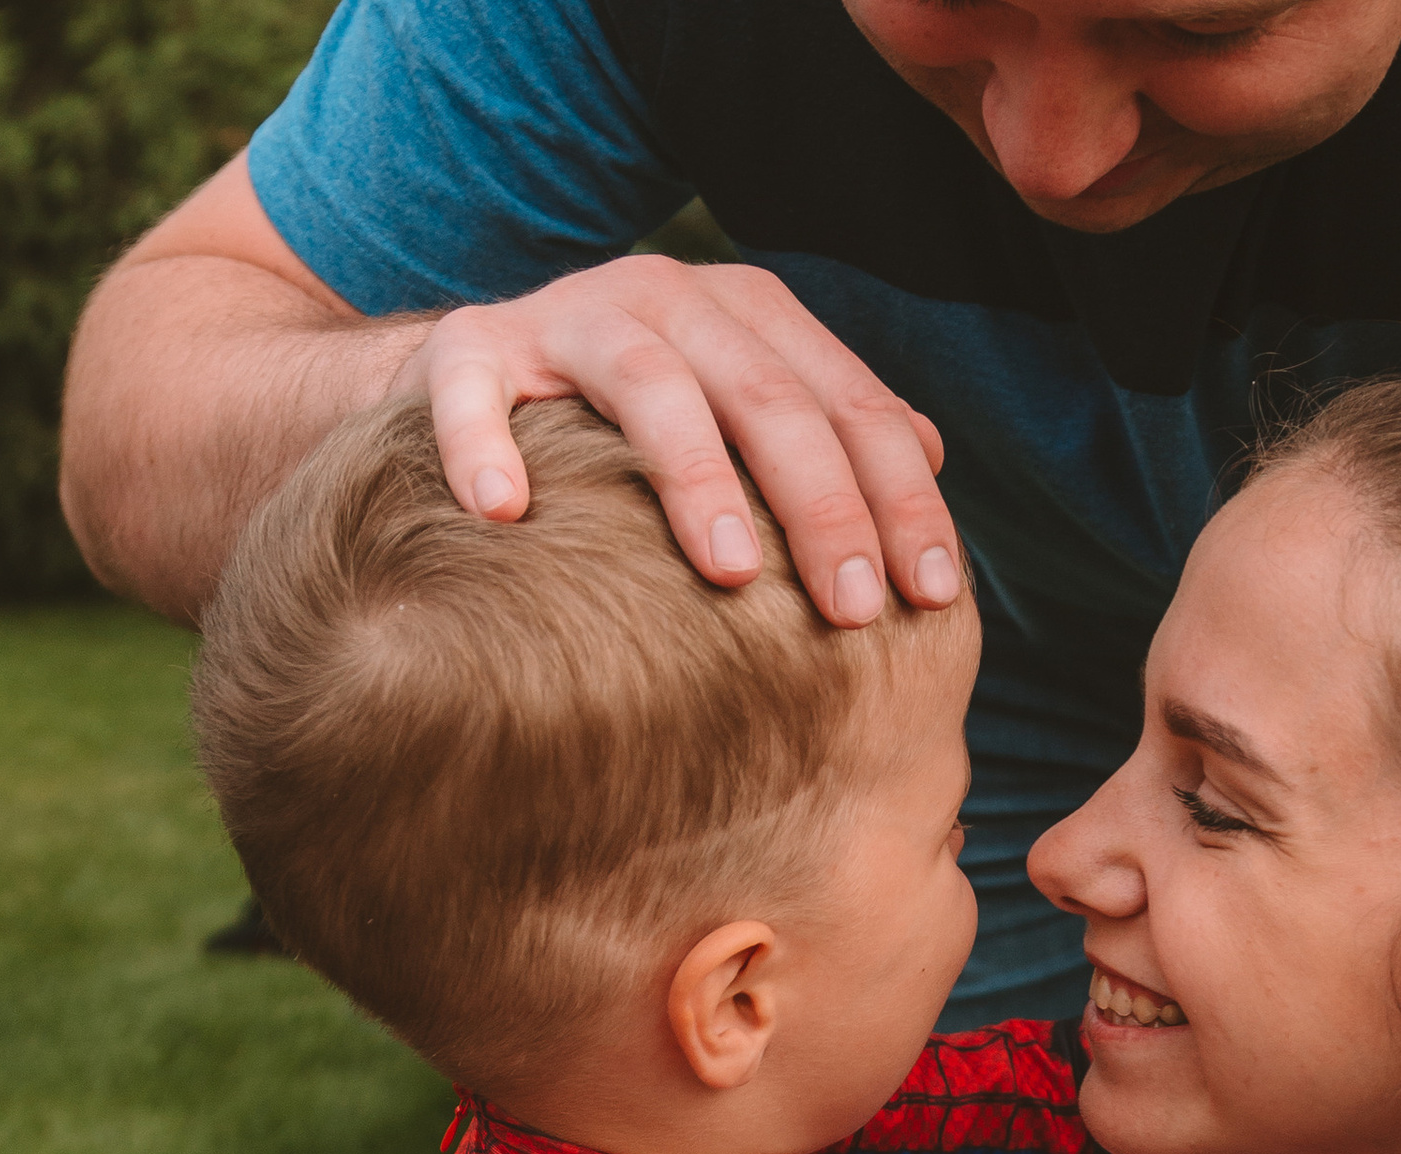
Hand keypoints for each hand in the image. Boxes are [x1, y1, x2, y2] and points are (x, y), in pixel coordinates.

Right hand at [397, 255, 959, 625]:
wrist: (467, 388)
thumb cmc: (624, 430)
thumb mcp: (736, 415)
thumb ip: (826, 428)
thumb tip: (933, 454)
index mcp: (750, 318)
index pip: (849, 408)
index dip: (899, 500)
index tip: (933, 598)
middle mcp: (671, 298)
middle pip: (768, 399)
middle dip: (822, 505)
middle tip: (852, 608)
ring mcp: (569, 316)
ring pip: (650, 385)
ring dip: (695, 478)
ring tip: (730, 573)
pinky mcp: (468, 348)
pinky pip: (474, 389)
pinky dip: (485, 444)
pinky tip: (505, 514)